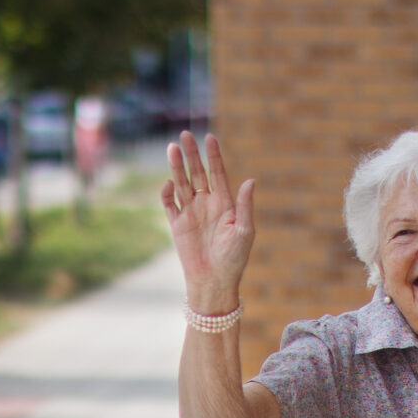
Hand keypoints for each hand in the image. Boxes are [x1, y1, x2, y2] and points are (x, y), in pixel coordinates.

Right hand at [163, 131, 256, 310]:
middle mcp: (206, 203)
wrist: (214, 281)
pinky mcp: (177, 225)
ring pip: (181, 183)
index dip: (213, 156)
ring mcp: (190, 212)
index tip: (210, 138)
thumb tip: (250, 180)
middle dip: (191, 154)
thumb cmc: (234, 258)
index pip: (217, 173)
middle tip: (185, 135)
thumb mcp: (244, 231)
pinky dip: (167, 193)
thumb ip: (245, 205)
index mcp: (224, 203)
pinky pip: (169, 204)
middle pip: (197, 173)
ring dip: (176, 167)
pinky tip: (169, 183)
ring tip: (171, 148)